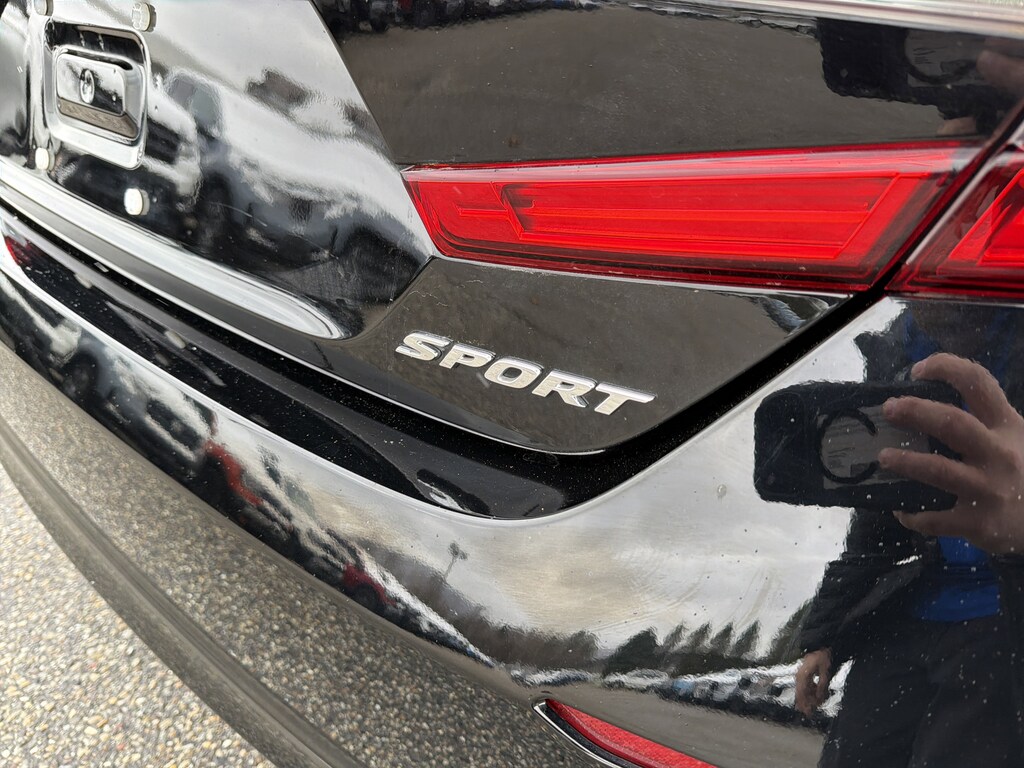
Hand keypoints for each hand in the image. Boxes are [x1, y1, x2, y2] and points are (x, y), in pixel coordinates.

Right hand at [796, 648, 831, 716]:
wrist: (821, 647)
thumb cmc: (822, 657)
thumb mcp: (825, 671)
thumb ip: (822, 685)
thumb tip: (819, 697)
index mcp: (802, 675)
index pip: (801, 693)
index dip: (804, 704)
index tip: (807, 713)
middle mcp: (799, 677)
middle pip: (800, 694)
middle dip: (805, 704)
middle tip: (810, 713)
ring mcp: (801, 676)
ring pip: (803, 692)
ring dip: (810, 698)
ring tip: (818, 703)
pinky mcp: (805, 676)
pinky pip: (806, 687)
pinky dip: (812, 693)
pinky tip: (818, 696)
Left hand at [879, 353, 1023, 553]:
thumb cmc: (1023, 472)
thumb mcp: (1016, 440)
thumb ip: (982, 424)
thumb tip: (921, 409)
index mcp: (1007, 426)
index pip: (979, 384)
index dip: (947, 368)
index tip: (918, 370)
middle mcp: (1000, 454)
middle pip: (953, 423)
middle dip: (916, 411)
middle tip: (889, 408)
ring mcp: (989, 489)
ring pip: (939, 470)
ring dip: (906, 461)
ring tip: (883, 456)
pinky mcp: (980, 523)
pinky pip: (935, 518)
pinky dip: (911, 514)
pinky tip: (899, 509)